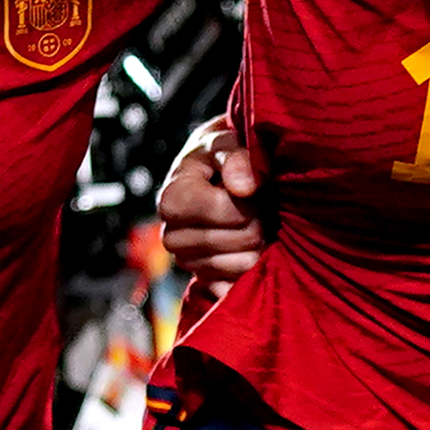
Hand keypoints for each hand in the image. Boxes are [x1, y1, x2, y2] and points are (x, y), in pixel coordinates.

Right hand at [154, 115, 265, 285]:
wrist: (220, 175)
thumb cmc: (222, 157)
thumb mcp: (226, 142)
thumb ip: (235, 156)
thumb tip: (243, 187)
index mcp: (170, 199)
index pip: (221, 210)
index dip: (246, 200)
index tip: (250, 188)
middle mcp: (171, 236)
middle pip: (237, 240)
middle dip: (257, 221)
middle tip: (257, 205)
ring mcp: (188, 263)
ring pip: (242, 265)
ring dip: (258, 243)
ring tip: (254, 221)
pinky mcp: (205, 282)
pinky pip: (238, 287)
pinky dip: (252, 270)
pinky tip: (252, 248)